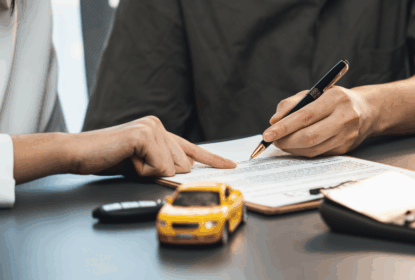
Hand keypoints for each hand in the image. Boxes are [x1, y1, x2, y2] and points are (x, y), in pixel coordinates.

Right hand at [67, 116, 235, 176]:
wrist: (77, 153)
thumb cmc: (107, 159)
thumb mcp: (142, 163)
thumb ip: (163, 163)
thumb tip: (184, 172)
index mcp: (160, 130)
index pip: (191, 148)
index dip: (213, 159)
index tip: (231, 166)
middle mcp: (159, 125)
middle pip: (183, 165)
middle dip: (159, 173)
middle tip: (133, 165)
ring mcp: (153, 127)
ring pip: (172, 168)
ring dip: (149, 173)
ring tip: (128, 161)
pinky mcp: (145, 135)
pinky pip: (160, 168)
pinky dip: (143, 171)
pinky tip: (127, 159)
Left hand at [262, 86, 376, 156]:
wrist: (366, 111)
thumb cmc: (334, 100)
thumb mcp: (315, 92)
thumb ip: (292, 104)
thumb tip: (274, 121)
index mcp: (336, 99)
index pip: (305, 116)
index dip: (284, 127)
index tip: (267, 134)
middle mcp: (345, 117)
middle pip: (310, 136)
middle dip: (286, 141)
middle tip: (273, 141)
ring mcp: (347, 136)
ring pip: (313, 149)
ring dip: (292, 148)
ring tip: (281, 143)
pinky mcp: (346, 148)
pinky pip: (319, 154)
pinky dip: (303, 151)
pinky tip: (295, 146)